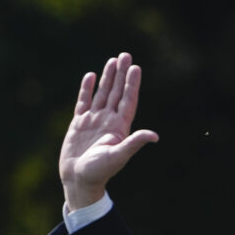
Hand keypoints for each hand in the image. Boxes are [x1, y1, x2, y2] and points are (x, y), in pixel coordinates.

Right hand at [59, 53, 158, 210]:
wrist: (79, 179)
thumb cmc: (100, 171)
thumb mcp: (118, 156)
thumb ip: (134, 143)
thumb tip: (155, 136)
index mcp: (120, 127)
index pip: (128, 100)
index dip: (132, 84)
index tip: (136, 68)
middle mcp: (109, 121)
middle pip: (116, 92)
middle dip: (121, 74)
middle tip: (125, 55)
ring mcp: (94, 121)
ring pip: (102, 94)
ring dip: (107, 77)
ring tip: (112, 60)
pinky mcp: (79, 124)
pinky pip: (83, 102)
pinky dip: (86, 89)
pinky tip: (90, 76)